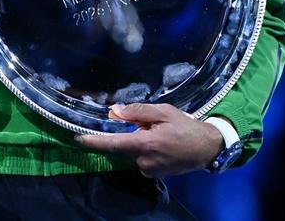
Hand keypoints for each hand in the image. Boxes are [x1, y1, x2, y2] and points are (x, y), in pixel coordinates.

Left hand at [74, 103, 223, 176]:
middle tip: (151, 125)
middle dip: (131, 133)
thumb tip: (114, 112)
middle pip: (124, 145)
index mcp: (144, 144)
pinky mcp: (154, 173)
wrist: (207, 148)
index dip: (93, 141)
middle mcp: (143, 160)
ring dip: (139, 141)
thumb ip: (137, 112)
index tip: (78, 138)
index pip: (113, 143)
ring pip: (133, 151)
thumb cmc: (185, 127)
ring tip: (160, 134)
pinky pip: (141, 158)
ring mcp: (149, 169)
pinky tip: (161, 144)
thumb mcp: (163, 111)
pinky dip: (145, 149)